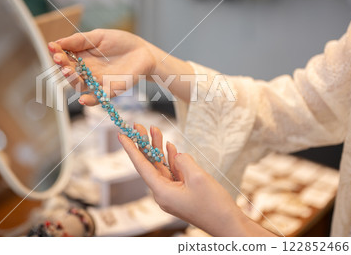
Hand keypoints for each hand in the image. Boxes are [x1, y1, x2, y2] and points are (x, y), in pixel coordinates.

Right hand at [48, 29, 156, 105]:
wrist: (143, 51)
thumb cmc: (121, 42)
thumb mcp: (98, 36)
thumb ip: (79, 40)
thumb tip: (57, 42)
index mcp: (81, 58)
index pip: (65, 59)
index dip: (58, 54)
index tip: (52, 47)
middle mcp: (86, 72)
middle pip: (70, 74)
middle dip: (63, 67)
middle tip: (60, 59)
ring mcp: (97, 82)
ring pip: (80, 86)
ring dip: (72, 80)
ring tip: (69, 71)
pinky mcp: (110, 90)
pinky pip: (98, 98)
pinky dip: (90, 100)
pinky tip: (83, 99)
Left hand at [118, 123, 274, 236]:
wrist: (229, 224)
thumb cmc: (214, 205)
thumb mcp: (198, 177)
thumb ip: (183, 161)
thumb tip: (176, 156)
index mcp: (162, 192)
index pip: (141, 166)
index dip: (131, 149)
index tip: (121, 135)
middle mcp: (163, 194)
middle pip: (149, 164)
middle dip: (144, 144)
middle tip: (138, 125)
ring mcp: (172, 193)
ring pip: (161, 166)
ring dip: (158, 148)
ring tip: (154, 129)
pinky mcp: (182, 193)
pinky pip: (172, 172)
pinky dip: (170, 159)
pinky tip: (169, 146)